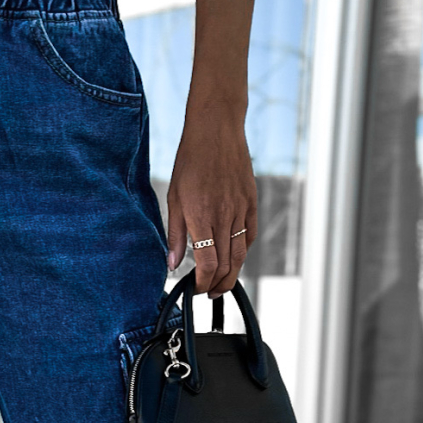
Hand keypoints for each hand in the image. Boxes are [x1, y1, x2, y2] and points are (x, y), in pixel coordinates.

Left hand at [165, 102, 257, 295]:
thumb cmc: (190, 161)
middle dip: (217, 285)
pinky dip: (242, 252)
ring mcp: (241, 210)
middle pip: (227, 266)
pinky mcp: (251, 202)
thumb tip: (171, 264)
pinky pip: (250, 236)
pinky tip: (233, 257)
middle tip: (208, 293)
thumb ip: (174, 234)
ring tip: (221, 283)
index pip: (208, 265)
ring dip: (231, 274)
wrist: (217, 129)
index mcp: (202, 217)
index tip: (195, 290)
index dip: (202, 284)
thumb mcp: (174, 197)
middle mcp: (225, 217)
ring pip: (240, 254)